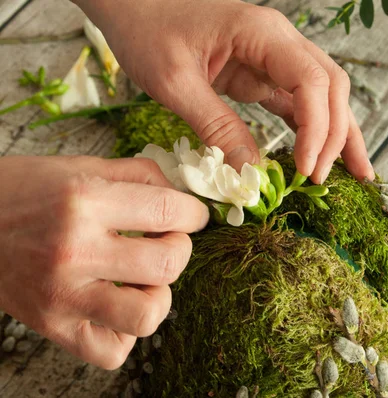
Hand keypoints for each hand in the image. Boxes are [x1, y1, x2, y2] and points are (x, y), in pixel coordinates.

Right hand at [0, 156, 207, 368]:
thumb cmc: (23, 191)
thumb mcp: (81, 166)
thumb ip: (138, 175)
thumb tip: (183, 194)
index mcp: (84, 201)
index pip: (168, 211)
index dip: (195, 214)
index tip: (193, 216)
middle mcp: (74, 251)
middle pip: (166, 264)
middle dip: (181, 250)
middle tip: (168, 241)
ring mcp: (63, 295)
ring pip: (146, 315)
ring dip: (159, 296)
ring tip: (144, 279)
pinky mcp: (53, 326)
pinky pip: (113, 352)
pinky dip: (126, 334)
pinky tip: (117, 306)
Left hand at [73, 0, 374, 183]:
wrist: (133, 5)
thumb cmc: (147, 31)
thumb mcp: (175, 83)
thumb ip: (216, 127)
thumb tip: (252, 176)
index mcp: (262, 33)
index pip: (312, 81)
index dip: (318, 128)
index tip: (305, 169)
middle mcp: (279, 41)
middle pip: (330, 87)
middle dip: (334, 135)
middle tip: (318, 180)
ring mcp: (275, 57)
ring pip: (324, 95)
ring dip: (339, 133)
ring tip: (355, 173)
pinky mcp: (263, 74)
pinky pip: (300, 103)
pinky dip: (314, 130)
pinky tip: (320, 157)